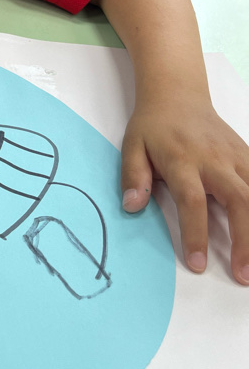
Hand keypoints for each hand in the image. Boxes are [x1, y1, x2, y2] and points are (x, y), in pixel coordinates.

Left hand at [121, 96, 248, 284]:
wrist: (177, 93)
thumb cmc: (154, 125)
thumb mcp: (132, 145)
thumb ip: (132, 176)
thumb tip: (132, 207)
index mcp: (183, 160)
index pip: (193, 202)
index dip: (196, 234)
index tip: (198, 264)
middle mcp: (214, 160)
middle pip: (239, 200)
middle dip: (245, 240)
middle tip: (243, 275)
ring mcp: (235, 157)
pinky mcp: (247, 155)